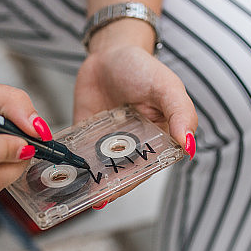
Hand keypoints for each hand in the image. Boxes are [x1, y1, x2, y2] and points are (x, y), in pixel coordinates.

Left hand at [74, 37, 197, 206]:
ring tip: (74, 193)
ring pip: (98, 169)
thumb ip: (181, 113)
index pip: (147, 168)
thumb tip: (189, 146)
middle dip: (106, 187)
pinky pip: (78, 154)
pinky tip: (61, 174)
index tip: (116, 191)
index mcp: (158, 141)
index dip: (132, 181)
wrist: (109, 52)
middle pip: (120, 174)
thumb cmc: (143, 68)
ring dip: (88, 182)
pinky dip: (70, 165)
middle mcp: (133, 147)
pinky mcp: (86, 136)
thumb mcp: (167, 87)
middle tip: (92, 197)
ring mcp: (107, 143)